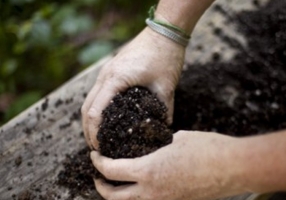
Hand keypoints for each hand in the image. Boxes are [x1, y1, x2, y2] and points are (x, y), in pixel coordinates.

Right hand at [81, 27, 184, 148]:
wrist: (164, 31)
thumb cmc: (165, 56)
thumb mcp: (166, 86)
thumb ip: (165, 110)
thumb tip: (164, 129)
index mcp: (115, 79)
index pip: (94, 112)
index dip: (94, 133)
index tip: (100, 148)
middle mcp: (105, 75)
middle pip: (86, 107)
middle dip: (88, 129)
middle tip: (96, 147)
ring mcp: (107, 71)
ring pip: (89, 99)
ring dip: (90, 118)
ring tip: (98, 135)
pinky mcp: (112, 69)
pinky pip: (98, 92)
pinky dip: (96, 107)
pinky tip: (105, 116)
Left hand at [90, 131, 243, 199]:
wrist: (233, 167)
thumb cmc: (206, 149)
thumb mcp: (177, 139)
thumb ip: (159, 145)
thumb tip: (152, 147)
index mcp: (148, 171)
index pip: (111, 171)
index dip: (98, 163)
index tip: (95, 156)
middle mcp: (152, 192)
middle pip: (114, 197)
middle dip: (101, 187)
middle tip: (98, 176)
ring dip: (118, 195)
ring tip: (116, 183)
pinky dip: (138, 197)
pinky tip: (141, 185)